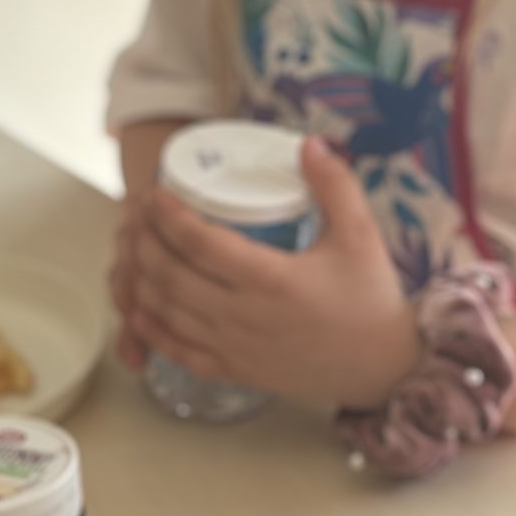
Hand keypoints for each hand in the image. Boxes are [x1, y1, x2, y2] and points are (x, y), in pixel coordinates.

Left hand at [122, 137, 421, 406]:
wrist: (383, 366)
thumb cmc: (371, 298)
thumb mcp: (361, 234)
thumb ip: (334, 185)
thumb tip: (309, 143)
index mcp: (272, 280)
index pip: (201, 244)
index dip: (169, 216)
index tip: (155, 194)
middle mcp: (244, 316)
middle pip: (171, 276)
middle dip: (143, 241)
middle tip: (136, 216)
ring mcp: (235, 348)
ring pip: (166, 313)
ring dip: (139, 278)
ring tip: (132, 249)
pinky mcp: (235, 372)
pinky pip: (176, 351)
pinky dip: (149, 327)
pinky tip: (138, 306)